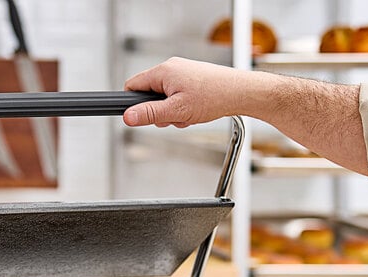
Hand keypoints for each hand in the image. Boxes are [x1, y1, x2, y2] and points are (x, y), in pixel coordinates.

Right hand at [123, 57, 246, 127]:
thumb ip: (149, 114)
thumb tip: (128, 116)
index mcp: (163, 71)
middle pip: (149, 95)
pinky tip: (194, 111)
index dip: (132, 104)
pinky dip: (182, 108)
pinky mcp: (190, 80)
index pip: (133, 86)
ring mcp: (182, 73)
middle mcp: (171, 68)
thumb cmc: (213, 96)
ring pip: (164, 99)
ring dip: (172, 112)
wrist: (239, 92)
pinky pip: (177, 97)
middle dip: (159, 112)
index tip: (140, 116)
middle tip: (174, 117)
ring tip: (188, 114)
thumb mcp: (176, 110)